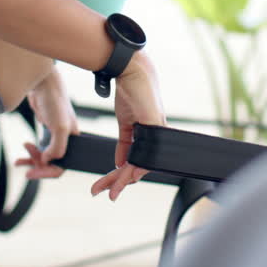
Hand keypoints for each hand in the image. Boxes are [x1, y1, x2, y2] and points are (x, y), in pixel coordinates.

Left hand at [13, 70, 79, 179]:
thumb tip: (46, 161)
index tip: (32, 173)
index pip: (63, 166)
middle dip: (38, 167)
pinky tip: (24, 148)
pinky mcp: (46, 131)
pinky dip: (30, 151)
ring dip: (32, 161)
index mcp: (74, 141)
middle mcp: (66, 141)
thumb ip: (57, 148)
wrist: (43, 85)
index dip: (47, 172)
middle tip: (26, 171)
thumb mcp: (60, 127)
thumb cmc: (54, 103)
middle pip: (52, 163)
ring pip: (44, 157)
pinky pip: (39, 148)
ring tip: (18, 161)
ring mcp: (55, 136)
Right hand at [91, 52, 162, 200]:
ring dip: (124, 179)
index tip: (110, 184)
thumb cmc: (129, 92)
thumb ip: (124, 143)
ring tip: (113, 192)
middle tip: (109, 195)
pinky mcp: (155, 125)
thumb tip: (119, 162)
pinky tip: (129, 176)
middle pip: (137, 166)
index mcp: (148, 136)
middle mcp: (154, 137)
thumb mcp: (124, 122)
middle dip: (120, 182)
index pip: (135, 161)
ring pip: (141, 163)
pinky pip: (145, 151)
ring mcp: (157, 132)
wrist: (131, 71)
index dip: (123, 174)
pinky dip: (135, 165)